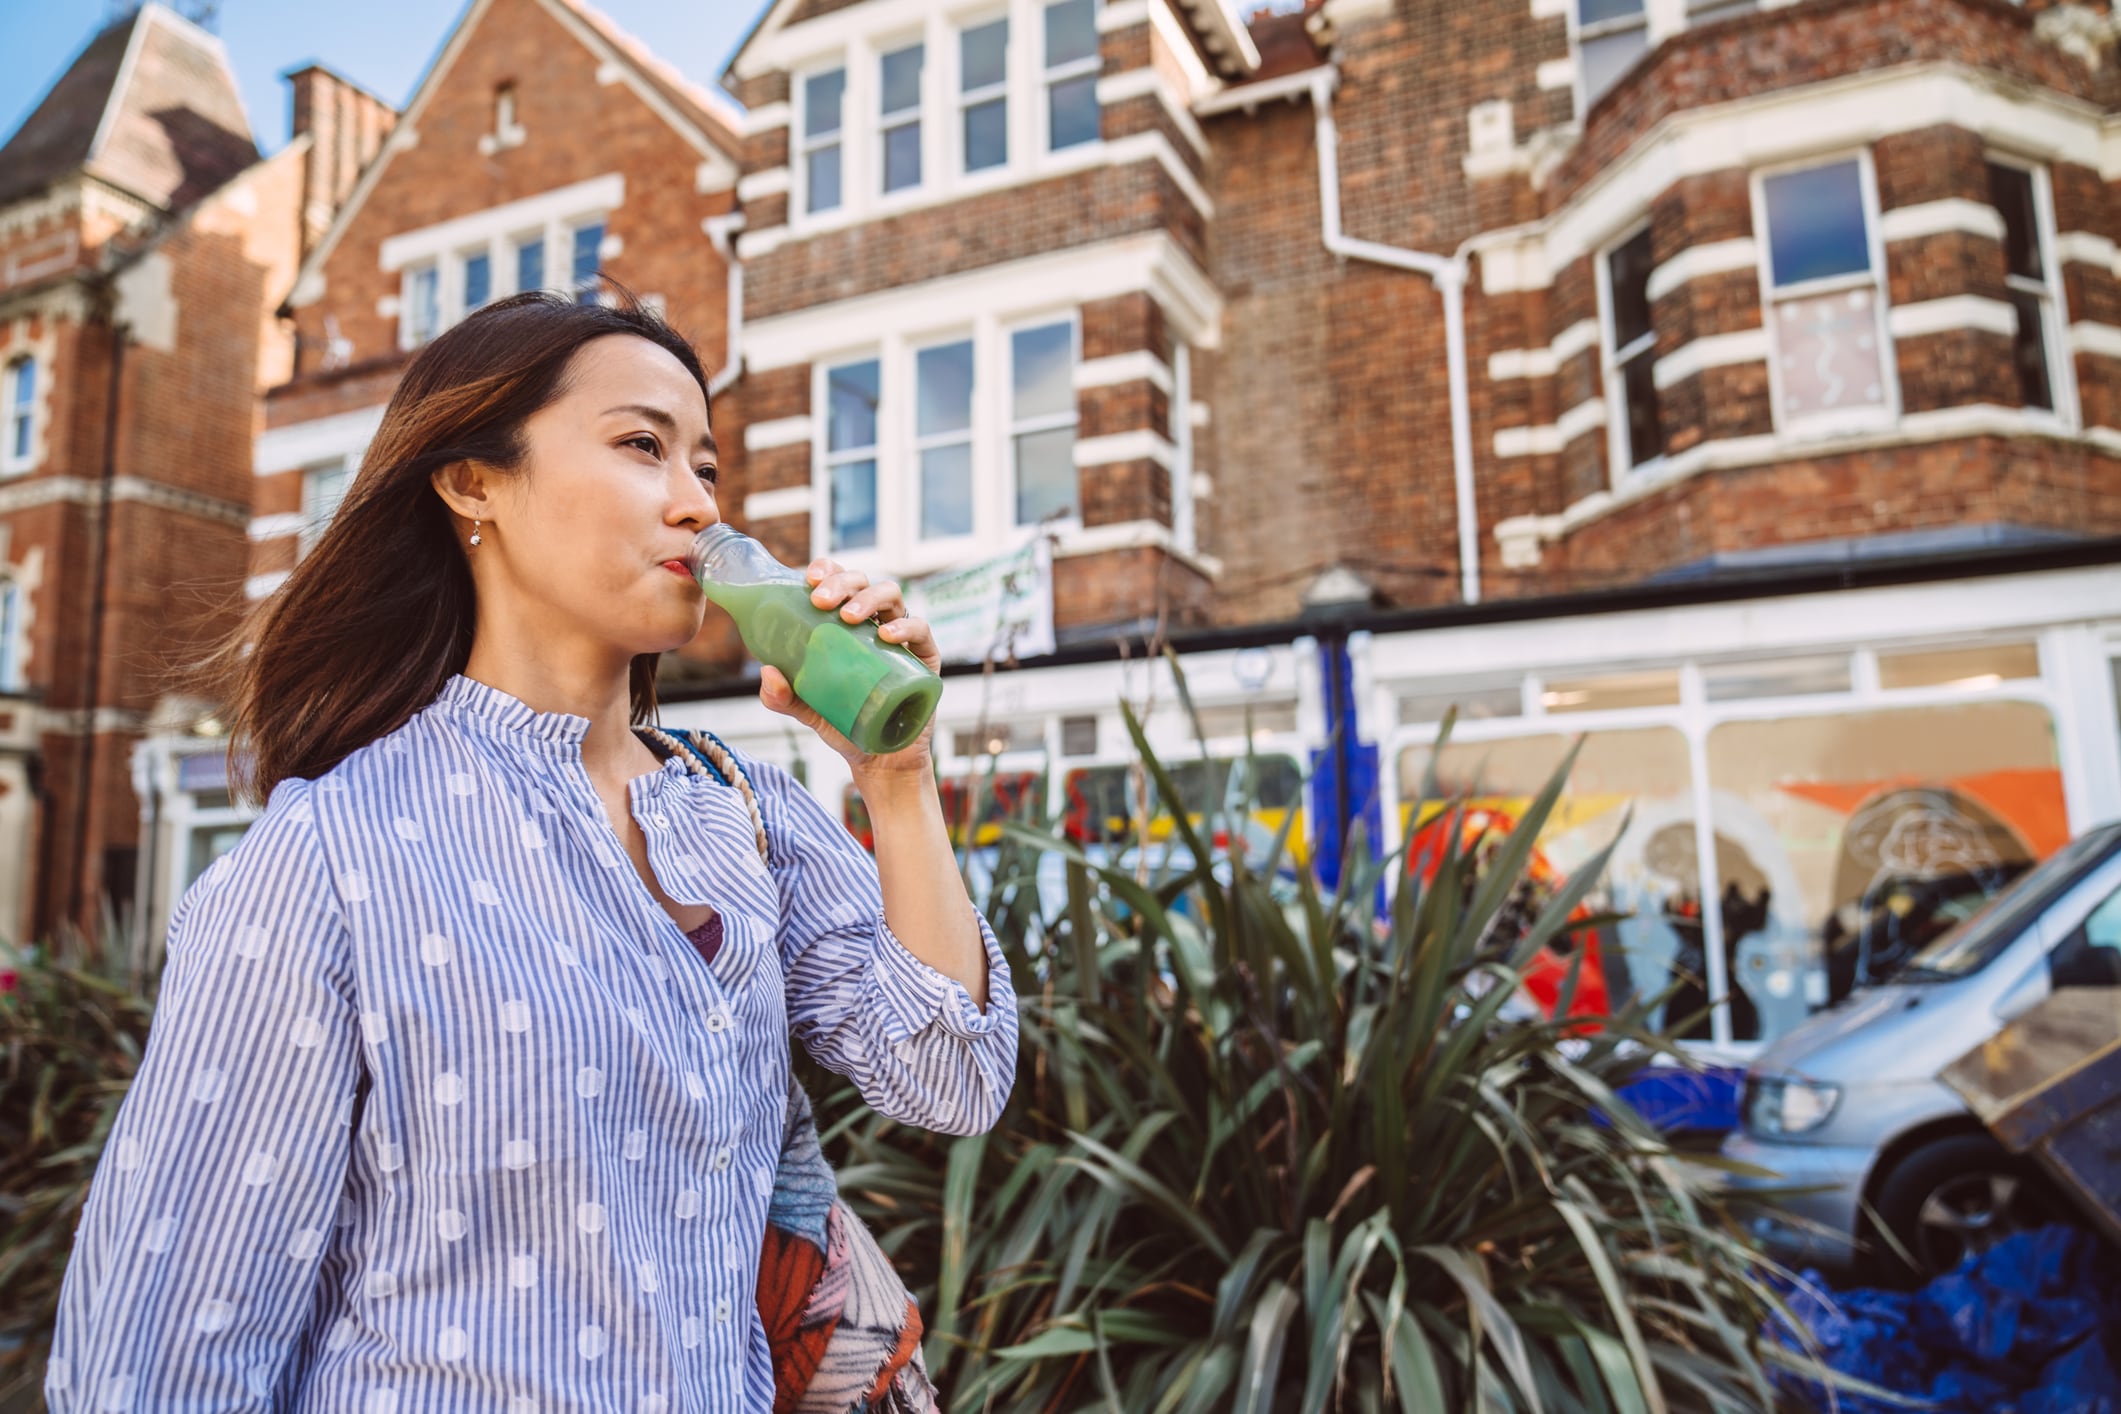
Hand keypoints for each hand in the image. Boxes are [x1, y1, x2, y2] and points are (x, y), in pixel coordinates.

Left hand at [758, 558, 939, 776]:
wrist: (878, 757)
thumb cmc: (843, 723)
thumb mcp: (805, 709)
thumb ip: (782, 696)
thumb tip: (768, 672)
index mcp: (845, 622)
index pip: (839, 581)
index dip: (827, 569)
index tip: (808, 578)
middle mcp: (874, 622)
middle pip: (862, 582)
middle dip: (841, 583)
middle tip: (820, 600)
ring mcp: (901, 636)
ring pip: (891, 595)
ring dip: (868, 598)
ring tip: (849, 617)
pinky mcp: (924, 657)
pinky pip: (921, 630)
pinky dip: (905, 627)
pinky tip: (886, 636)